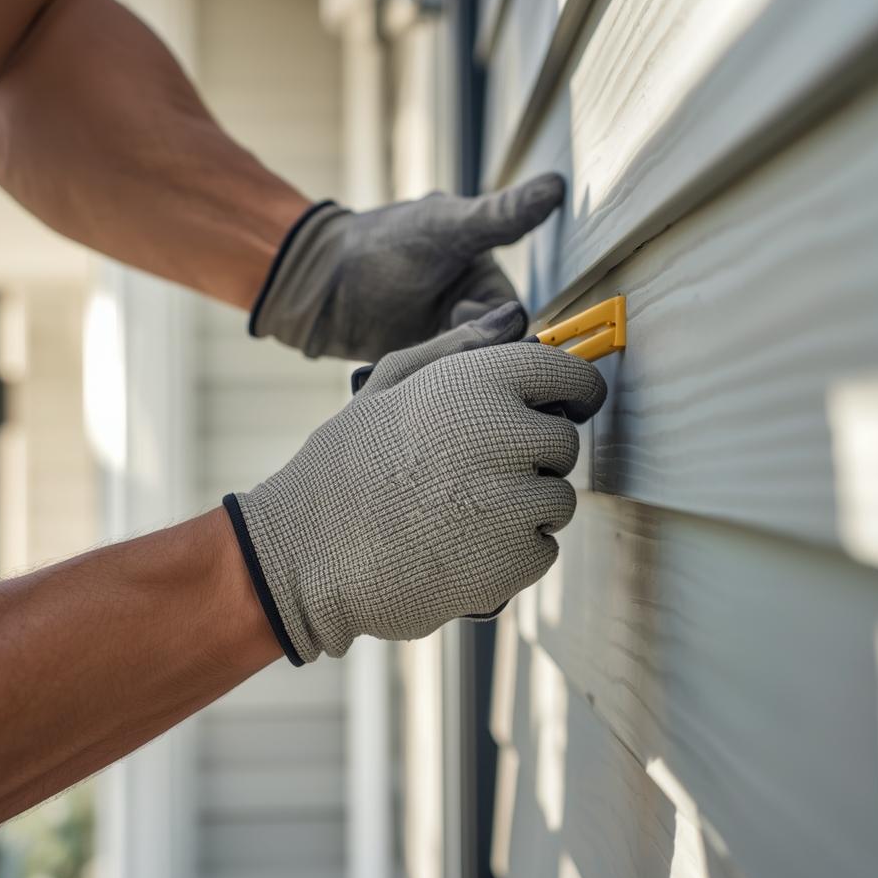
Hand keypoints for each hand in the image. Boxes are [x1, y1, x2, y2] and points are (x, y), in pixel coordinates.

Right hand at [223, 302, 606, 661]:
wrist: (303, 553)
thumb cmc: (345, 465)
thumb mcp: (389, 386)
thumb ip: (458, 349)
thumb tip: (514, 318)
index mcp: (478, 382)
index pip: (572, 378)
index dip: (574, 393)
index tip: (566, 406)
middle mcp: (505, 434)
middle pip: (564, 445)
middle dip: (531, 459)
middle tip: (471, 475)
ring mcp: (515, 501)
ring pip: (558, 501)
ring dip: (524, 509)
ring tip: (459, 515)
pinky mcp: (515, 559)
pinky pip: (543, 551)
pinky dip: (512, 555)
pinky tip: (460, 549)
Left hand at [249, 173, 565, 360]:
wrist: (317, 283)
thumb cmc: (381, 245)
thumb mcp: (447, 229)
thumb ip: (502, 216)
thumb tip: (555, 186)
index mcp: (486, 280)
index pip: (514, 321)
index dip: (499, 330)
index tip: (466, 321)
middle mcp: (470, 314)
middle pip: (494, 354)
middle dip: (472, 356)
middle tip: (440, 347)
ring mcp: (444, 343)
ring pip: (470, 374)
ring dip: (452, 373)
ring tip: (423, 364)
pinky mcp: (421, 369)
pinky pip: (443, 389)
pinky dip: (434, 387)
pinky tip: (417, 383)